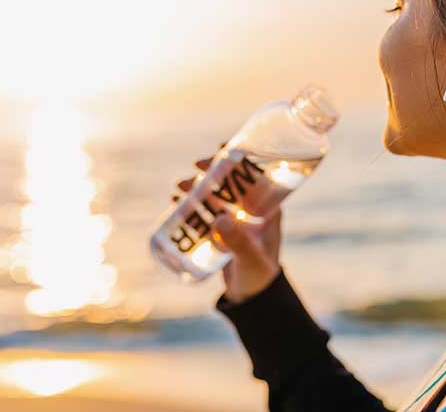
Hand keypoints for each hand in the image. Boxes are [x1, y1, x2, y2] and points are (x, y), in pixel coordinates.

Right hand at [175, 156, 282, 303]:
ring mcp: (236, 220)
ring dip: (198, 187)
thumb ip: (239, 243)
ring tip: (179, 187)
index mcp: (269, 209)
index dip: (240, 159)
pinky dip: (192, 204)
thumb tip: (219, 220)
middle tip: (196, 166)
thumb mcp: (251, 259)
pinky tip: (176, 202)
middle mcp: (253, 210)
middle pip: (232, 182)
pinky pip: (205, 212)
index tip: (223, 147)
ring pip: (216, 195)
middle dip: (213, 171)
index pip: (255, 176)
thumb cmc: (261, 277)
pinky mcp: (222, 231)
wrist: (253, 298)